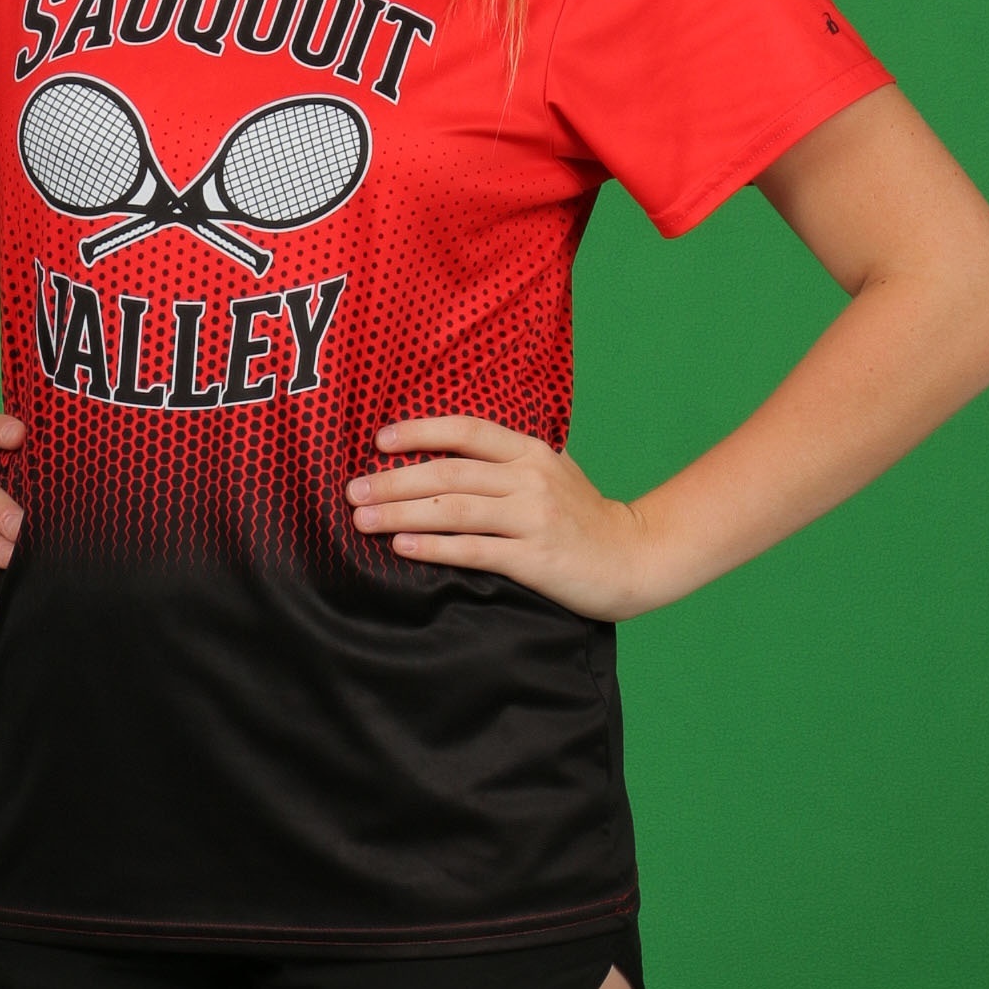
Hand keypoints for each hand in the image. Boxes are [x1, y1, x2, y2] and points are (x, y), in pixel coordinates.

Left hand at [346, 416, 669, 620]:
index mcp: (531, 452)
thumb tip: (442, 460)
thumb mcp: (550, 475)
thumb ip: (505, 465)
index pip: (466, 430)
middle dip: (393, 480)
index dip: (421, 431)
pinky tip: (402, 546)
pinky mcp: (535, 557)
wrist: (635, 557)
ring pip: (453, 510)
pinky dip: (433, 546)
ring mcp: (533, 517)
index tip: (380, 441)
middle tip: (353, 490)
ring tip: (362, 519)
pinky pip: (473, 549)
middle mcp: (530, 478)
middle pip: (449, 473)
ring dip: (400, 513)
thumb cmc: (584, 519)